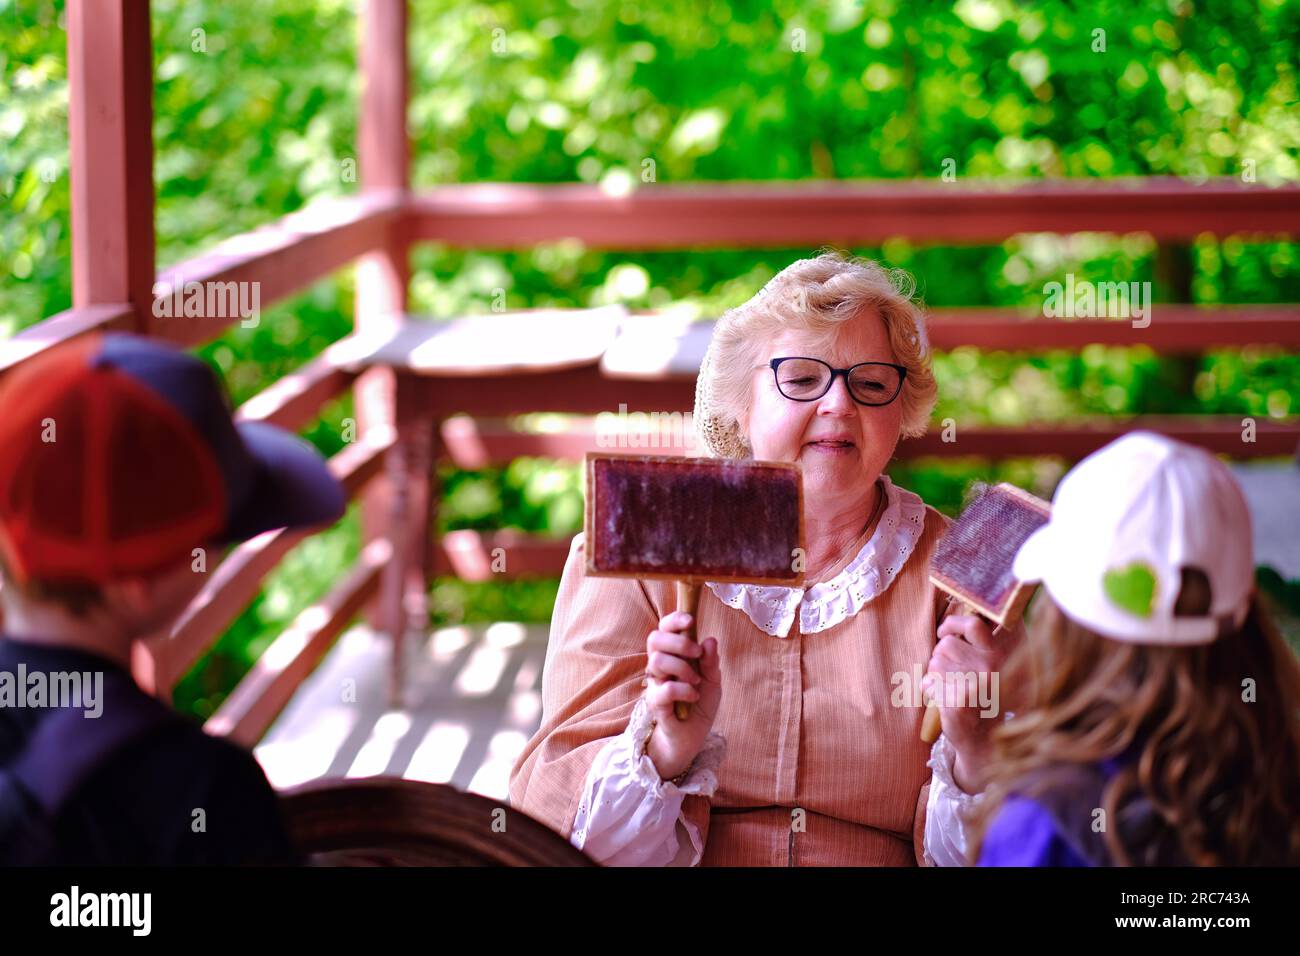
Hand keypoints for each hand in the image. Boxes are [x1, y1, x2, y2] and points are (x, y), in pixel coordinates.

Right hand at [642, 611, 722, 780]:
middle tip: (696, 654)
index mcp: (672, 655)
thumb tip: (709, 640)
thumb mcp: (713, 681)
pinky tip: (693, 696)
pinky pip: (664, 689)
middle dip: (679, 642)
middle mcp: (659, 666)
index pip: (663, 629)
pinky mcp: (655, 704)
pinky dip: (684, 690)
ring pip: (656, 661)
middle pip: (654, 639)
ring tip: (696, 681)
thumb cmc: (699, 704)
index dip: (673, 620)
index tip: (690, 620)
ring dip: (682, 668)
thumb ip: (711, 661)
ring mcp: (655, 684)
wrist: (692, 737)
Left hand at [924, 614, 1023, 791]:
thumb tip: (945, 631)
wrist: (984, 739)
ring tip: (949, 689)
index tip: (943, 632)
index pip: (973, 625)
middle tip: (952, 676)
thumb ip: (972, 649)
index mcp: (998, 655)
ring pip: (935, 663)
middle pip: (946, 645)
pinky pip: (930, 684)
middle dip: (941, 658)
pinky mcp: (960, 699)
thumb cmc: (981, 699)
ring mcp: (976, 683)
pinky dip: (931, 691)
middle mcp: (990, 666)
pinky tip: (943, 701)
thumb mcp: (986, 669)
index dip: (952, 625)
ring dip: (935, 675)